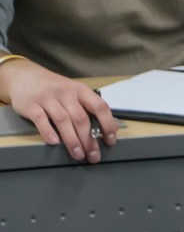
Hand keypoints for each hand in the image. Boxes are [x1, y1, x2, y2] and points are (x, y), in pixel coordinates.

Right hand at [2, 59, 117, 161]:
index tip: (110, 140)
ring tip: (78, 155)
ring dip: (72, 140)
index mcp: (81, 90)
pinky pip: (41, 119)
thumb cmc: (55, 88)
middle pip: (81, 118)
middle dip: (89, 140)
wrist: (24, 75)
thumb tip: (111, 126)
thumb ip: (90, 107)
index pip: (99, 106)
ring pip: (63, 121)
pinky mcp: (31, 105)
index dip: (107, 124)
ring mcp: (48, 98)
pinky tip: (54, 143)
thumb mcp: (75, 92)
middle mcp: (66, 93)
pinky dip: (48, 131)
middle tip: (93, 156)